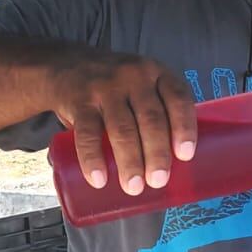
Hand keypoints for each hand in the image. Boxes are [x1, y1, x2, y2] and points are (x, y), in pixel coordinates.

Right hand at [49, 50, 197, 193]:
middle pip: (151, 118)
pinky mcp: (79, 101)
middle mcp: (133, 77)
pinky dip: (93, 159)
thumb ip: (155, 113)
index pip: (178, 98)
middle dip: (157, 153)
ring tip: (134, 187)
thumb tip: (173, 167)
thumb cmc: (115, 87)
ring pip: (122, 129)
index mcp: (156, 74)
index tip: (185, 155)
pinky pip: (88, 133)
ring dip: (130, 161)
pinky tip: (99, 179)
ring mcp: (105, 88)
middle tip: (158, 181)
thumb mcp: (140, 85)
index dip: (184, 127)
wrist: (66, 65)